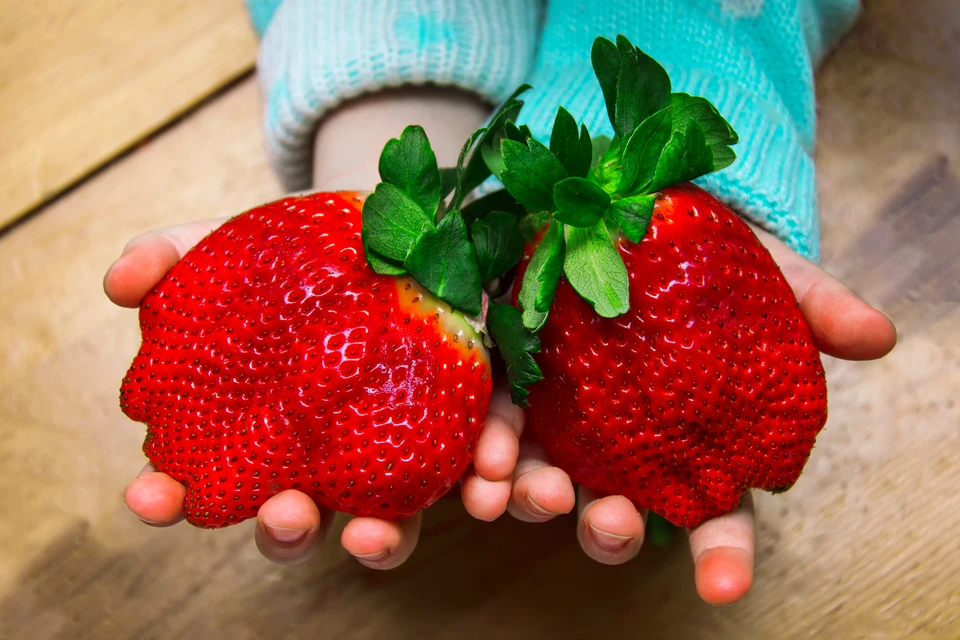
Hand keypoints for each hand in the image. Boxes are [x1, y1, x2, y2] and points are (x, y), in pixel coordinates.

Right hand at [105, 218, 523, 567]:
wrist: (392, 232)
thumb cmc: (299, 256)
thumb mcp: (234, 246)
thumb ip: (174, 259)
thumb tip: (120, 282)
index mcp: (261, 435)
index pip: (205, 483)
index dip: (171, 498)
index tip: (149, 496)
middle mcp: (324, 463)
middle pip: (299, 520)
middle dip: (285, 530)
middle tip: (285, 513)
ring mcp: (392, 456)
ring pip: (388, 524)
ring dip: (384, 542)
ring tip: (375, 536)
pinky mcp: (461, 431)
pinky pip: (477, 474)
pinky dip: (490, 486)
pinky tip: (493, 485)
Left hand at [500, 223, 897, 605]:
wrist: (633, 203)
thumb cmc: (708, 255)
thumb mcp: (766, 273)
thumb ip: (815, 307)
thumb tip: (880, 338)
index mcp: (692, 437)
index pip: (714, 513)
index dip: (723, 553)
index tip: (724, 585)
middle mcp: (624, 442)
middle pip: (618, 510)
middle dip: (610, 530)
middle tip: (611, 523)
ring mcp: (565, 416)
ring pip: (547, 482)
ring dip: (533, 501)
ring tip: (525, 496)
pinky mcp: (517, 376)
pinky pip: (497, 427)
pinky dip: (487, 453)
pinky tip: (483, 463)